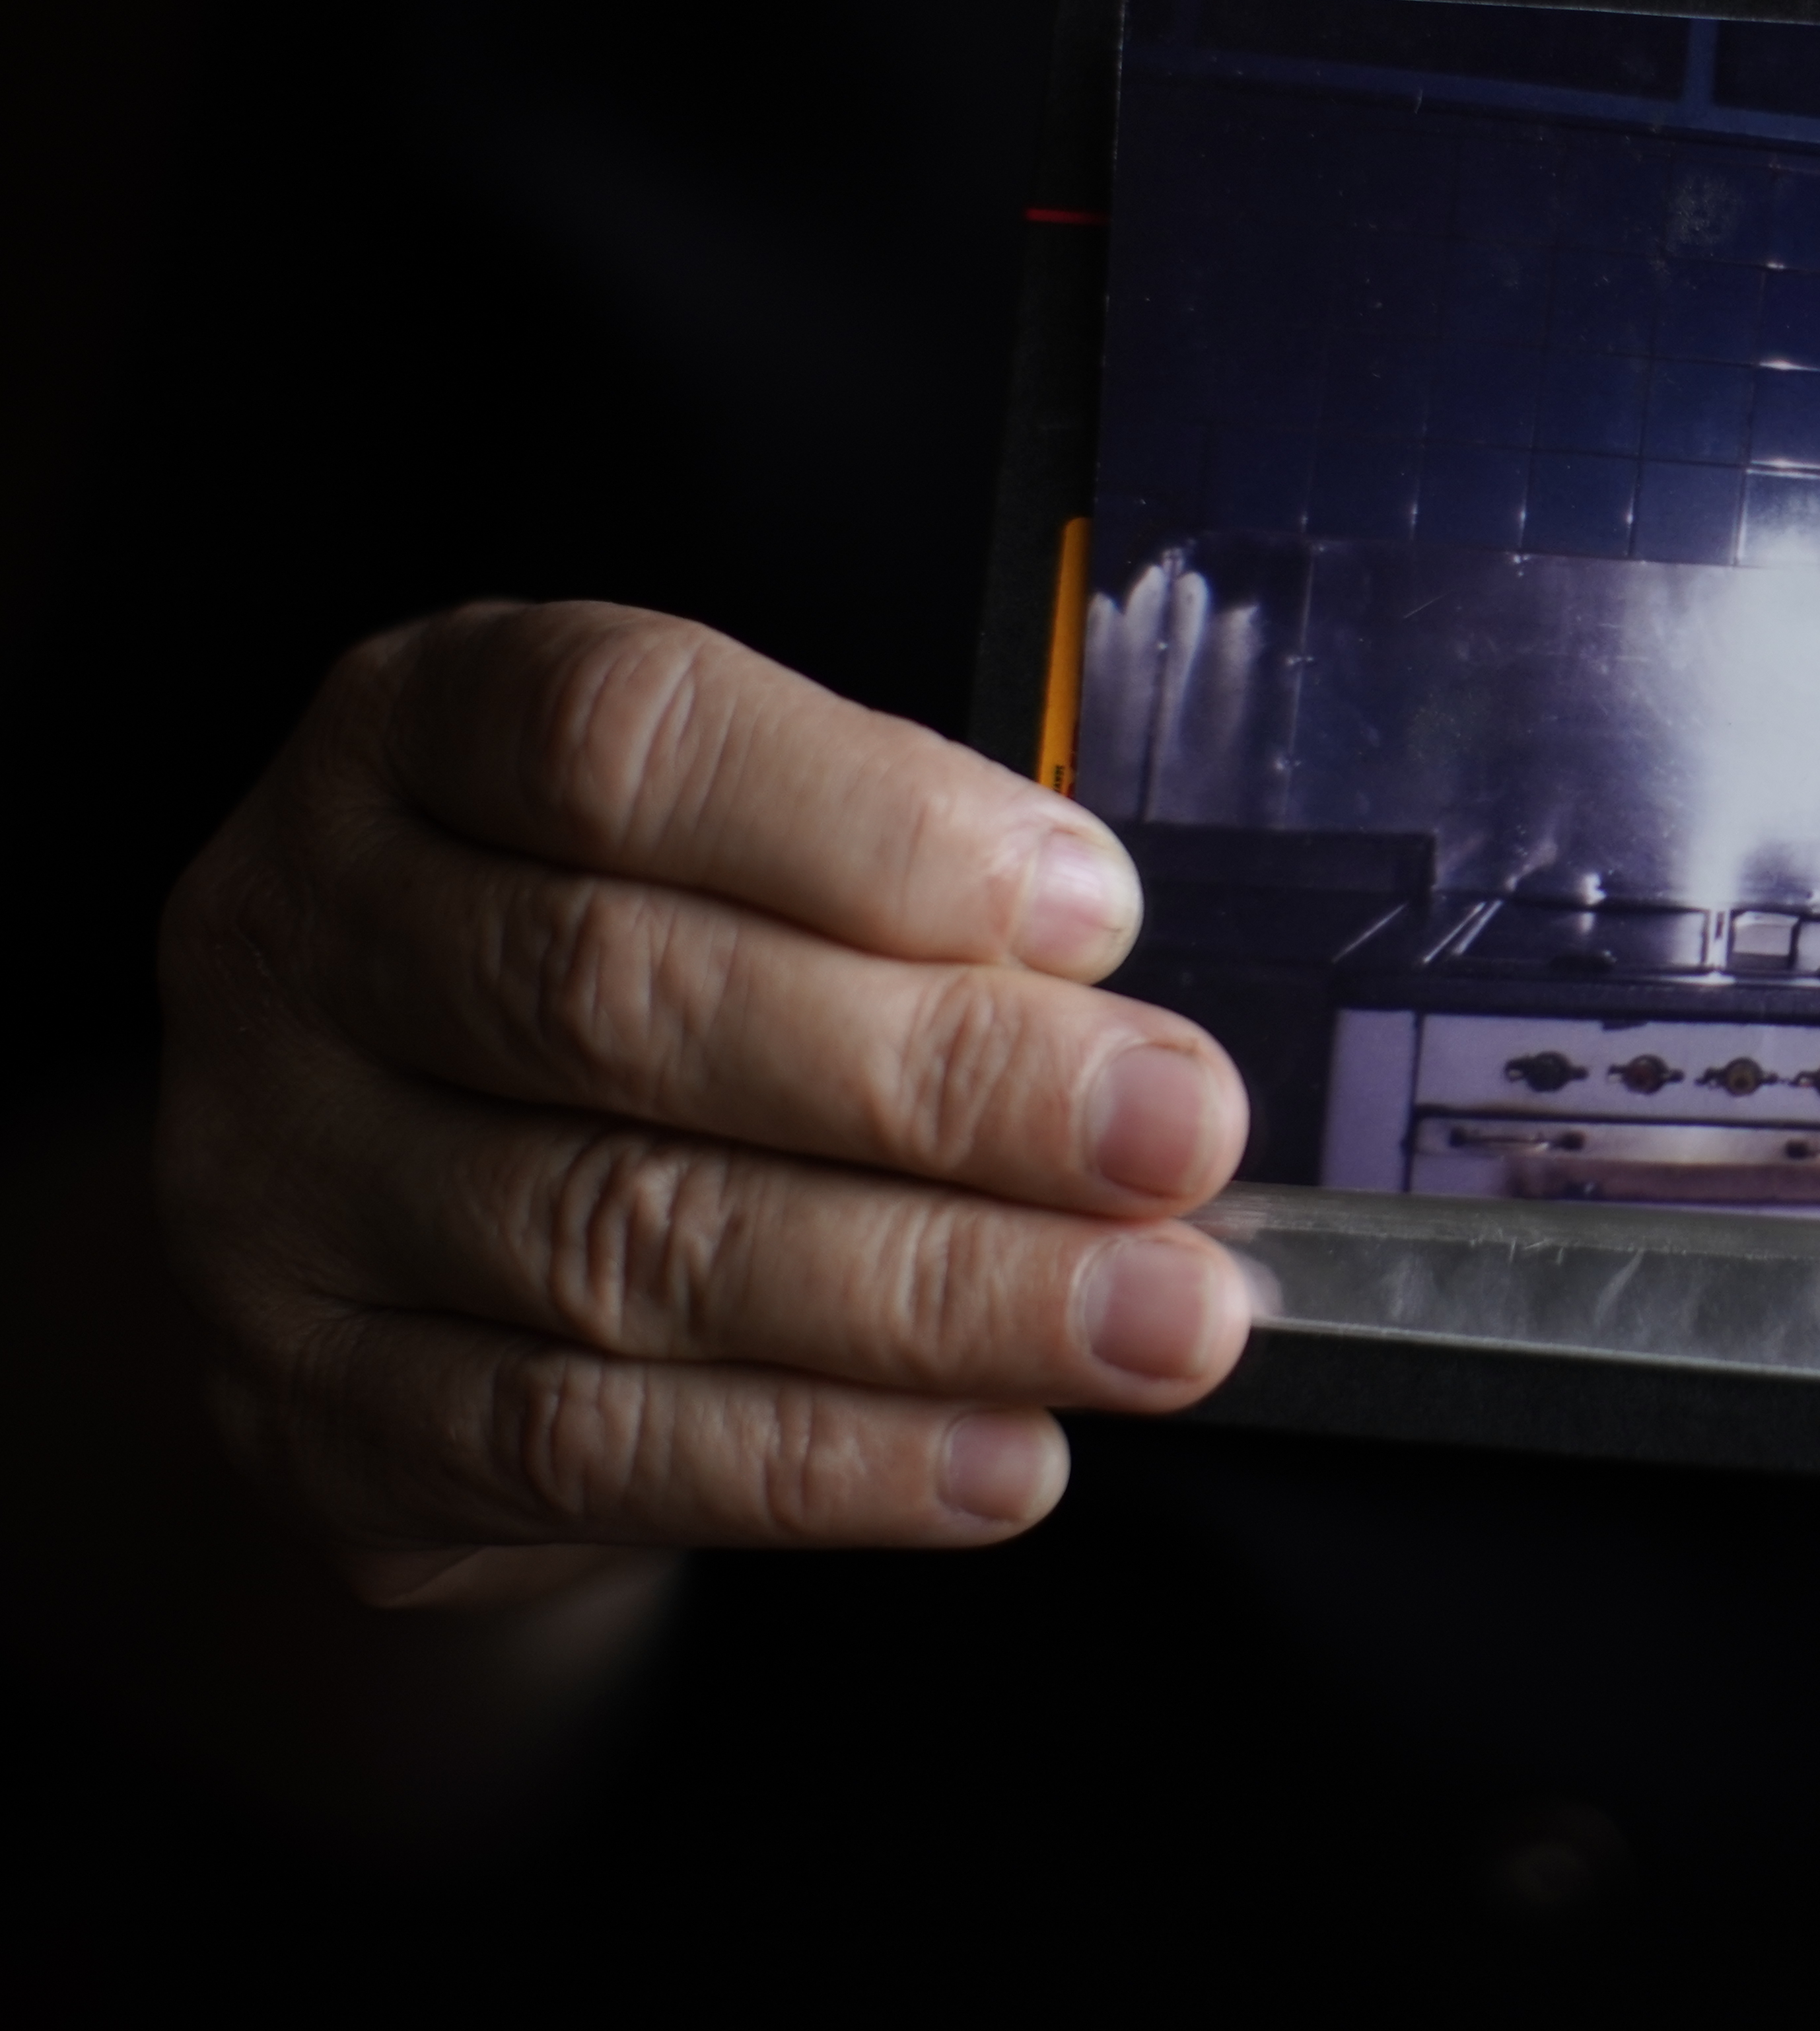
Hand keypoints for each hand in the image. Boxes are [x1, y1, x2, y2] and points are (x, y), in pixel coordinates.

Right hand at [154, 604, 1254, 1605]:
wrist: (427, 1234)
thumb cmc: (653, 981)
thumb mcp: (750, 857)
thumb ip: (897, 888)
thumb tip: (1101, 991)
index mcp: (418, 731)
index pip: (620, 738)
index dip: (873, 822)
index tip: (1098, 913)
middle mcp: (297, 937)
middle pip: (627, 997)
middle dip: (950, 1082)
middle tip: (1176, 1139)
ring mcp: (270, 1185)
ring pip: (620, 1241)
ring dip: (935, 1292)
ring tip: (1154, 1320)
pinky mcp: (314, 1413)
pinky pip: (585, 1451)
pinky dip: (828, 1462)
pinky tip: (1006, 1457)